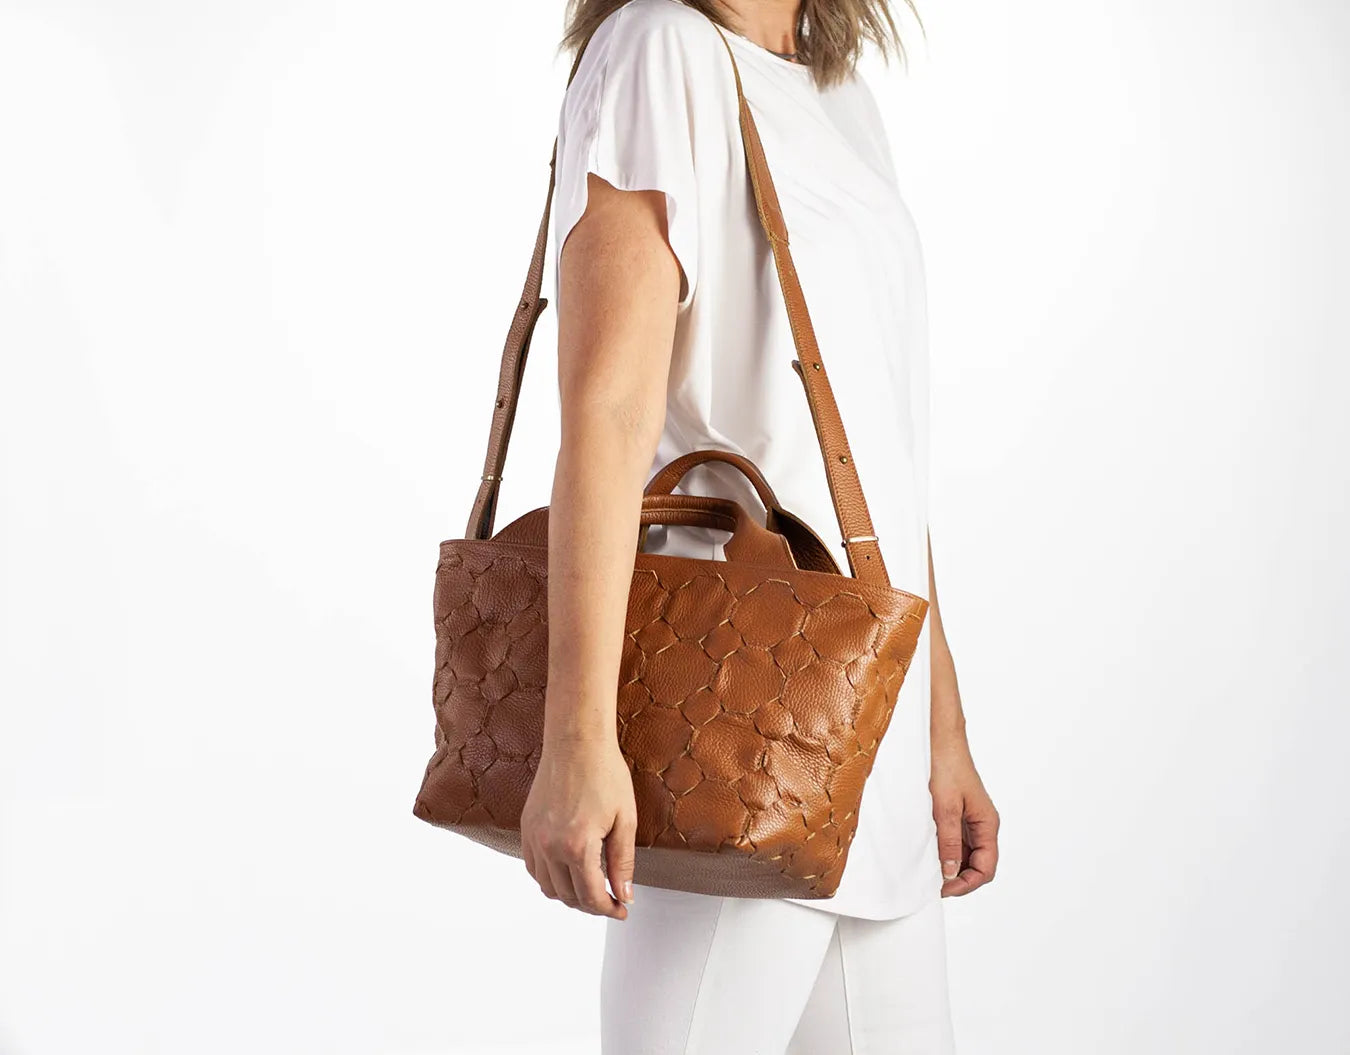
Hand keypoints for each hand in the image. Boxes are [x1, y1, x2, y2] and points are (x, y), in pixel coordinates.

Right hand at [520, 737, 636, 918]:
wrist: (577, 742)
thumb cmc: (604, 773)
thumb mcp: (625, 820)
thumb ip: (623, 863)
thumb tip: (624, 895)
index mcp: (577, 846)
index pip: (591, 896)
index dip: (609, 909)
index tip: (621, 909)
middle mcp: (549, 846)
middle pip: (568, 896)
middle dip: (591, 905)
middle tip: (610, 899)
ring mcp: (534, 837)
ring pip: (547, 886)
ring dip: (568, 895)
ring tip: (590, 888)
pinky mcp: (526, 827)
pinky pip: (532, 867)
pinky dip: (548, 878)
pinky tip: (566, 871)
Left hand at [931, 731, 999, 896]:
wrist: (940, 738)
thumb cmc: (945, 766)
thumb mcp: (944, 808)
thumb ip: (949, 842)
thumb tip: (950, 873)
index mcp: (987, 824)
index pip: (986, 868)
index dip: (966, 883)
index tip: (942, 888)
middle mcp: (983, 824)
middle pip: (978, 865)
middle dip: (958, 879)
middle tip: (932, 885)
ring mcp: (970, 820)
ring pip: (966, 855)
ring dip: (950, 866)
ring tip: (928, 871)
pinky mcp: (958, 813)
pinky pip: (956, 841)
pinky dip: (945, 851)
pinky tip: (928, 853)